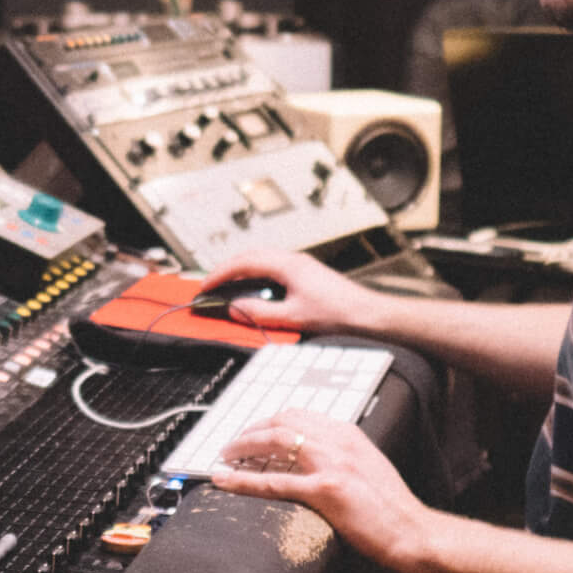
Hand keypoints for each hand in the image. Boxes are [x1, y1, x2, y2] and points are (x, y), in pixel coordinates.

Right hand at [199, 249, 389, 335]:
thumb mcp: (293, 317)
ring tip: (226, 285)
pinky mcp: (305, 272)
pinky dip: (255, 274)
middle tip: (210, 285)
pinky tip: (253, 289)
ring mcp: (300, 264)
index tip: (206, 286)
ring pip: (261, 258)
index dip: (220, 274)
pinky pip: (272, 266)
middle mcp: (293, 259)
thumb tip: (235, 308)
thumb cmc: (338, 312)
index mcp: (287, 265)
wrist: (367, 313)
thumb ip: (260, 313)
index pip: (244, 262)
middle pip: (250, 255)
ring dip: (241, 270)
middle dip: (226, 269)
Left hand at [211, 408, 429, 571]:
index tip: (254, 431)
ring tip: (225, 456)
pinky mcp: (325, 490)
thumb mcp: (367, 466)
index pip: (299, 414)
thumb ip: (341, 455)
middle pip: (281, 422)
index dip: (269, 421)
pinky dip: (243, 480)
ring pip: (274, 443)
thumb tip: (311, 456)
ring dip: (243, 447)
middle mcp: (338, 441)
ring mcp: (331, 464)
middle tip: (233, 444)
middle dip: (251, 430)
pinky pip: (273, 482)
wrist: (412, 530)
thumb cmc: (392, 506)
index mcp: (348, 433)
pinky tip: (224, 480)